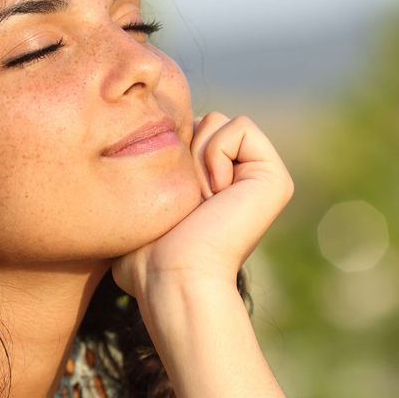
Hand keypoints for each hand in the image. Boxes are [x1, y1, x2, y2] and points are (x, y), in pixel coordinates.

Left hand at [112, 113, 292, 303]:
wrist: (173, 277)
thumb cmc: (148, 257)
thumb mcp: (141, 209)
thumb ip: (144, 184)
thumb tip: (123, 178)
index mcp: (219, 184)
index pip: (185, 131)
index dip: (167, 154)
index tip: (172, 202)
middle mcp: (245, 178)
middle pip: (202, 120)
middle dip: (182, 153)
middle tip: (188, 203)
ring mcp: (263, 178)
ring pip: (218, 120)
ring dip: (196, 159)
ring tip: (201, 203)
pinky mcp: (275, 178)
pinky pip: (240, 127)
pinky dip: (216, 156)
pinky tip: (216, 195)